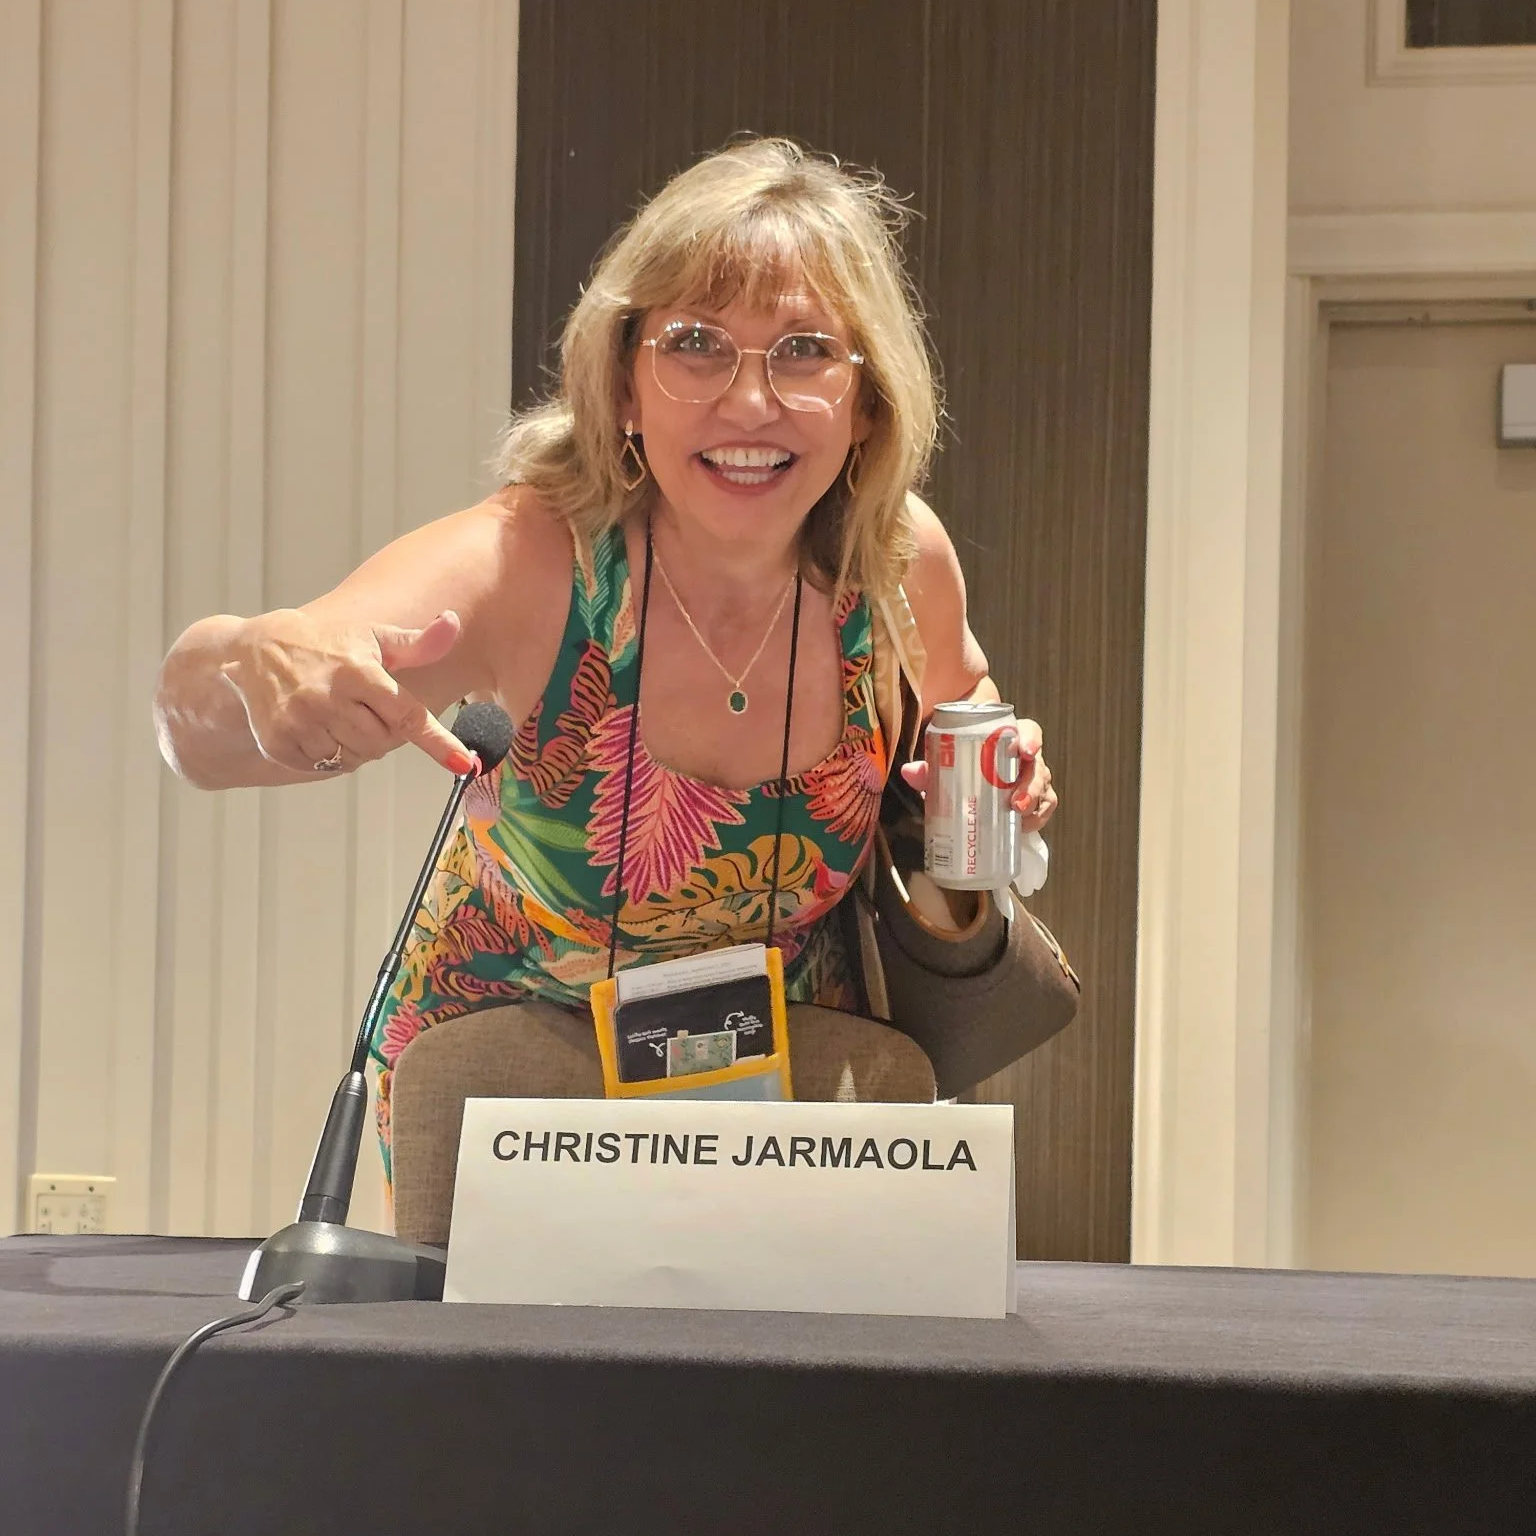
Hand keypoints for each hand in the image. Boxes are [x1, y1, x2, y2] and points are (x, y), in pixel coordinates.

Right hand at [217, 609, 475, 776]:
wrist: (256, 650)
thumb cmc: (329, 643)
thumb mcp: (373, 637)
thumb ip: (417, 642)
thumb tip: (451, 623)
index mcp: (357, 671)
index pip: (408, 715)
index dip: (438, 742)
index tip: (466, 762)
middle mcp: (327, 697)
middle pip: (382, 743)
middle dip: (382, 732)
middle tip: (363, 709)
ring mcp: (300, 721)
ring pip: (353, 757)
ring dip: (356, 746)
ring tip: (338, 715)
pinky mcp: (278, 741)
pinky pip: (322, 766)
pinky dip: (328, 754)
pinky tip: (316, 727)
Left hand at [899, 718, 1056, 833]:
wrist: (967, 778)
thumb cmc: (961, 765)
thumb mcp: (946, 764)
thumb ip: (929, 768)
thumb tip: (909, 771)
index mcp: (1008, 739)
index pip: (1028, 730)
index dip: (1031, 739)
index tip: (1025, 751)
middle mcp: (1024, 759)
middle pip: (1037, 767)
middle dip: (1030, 785)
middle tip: (1015, 802)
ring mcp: (1032, 780)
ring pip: (1043, 789)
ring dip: (1034, 804)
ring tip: (1017, 817)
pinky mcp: (1035, 801)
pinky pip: (1044, 810)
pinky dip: (1036, 820)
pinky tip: (1022, 828)